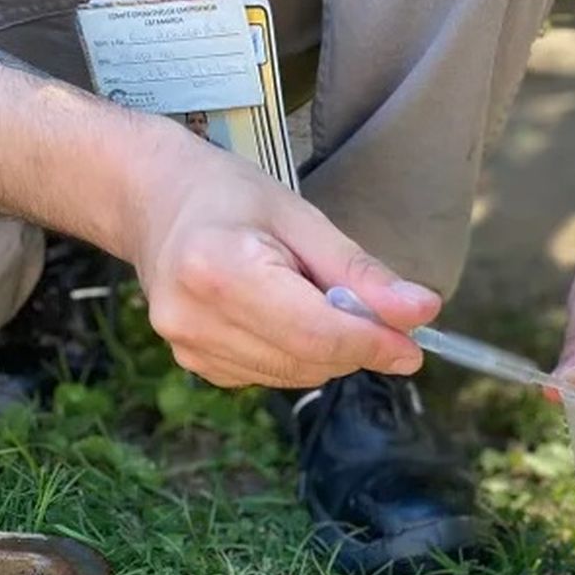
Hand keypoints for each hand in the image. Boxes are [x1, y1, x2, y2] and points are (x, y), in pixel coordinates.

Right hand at [127, 128, 438, 388]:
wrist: (153, 201)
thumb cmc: (229, 197)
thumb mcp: (302, 218)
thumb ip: (360, 273)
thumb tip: (420, 312)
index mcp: (220, 269)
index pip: (315, 331)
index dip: (371, 344)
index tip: (413, 348)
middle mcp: (195, 318)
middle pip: (308, 359)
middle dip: (354, 345)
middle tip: (370, 311)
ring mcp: (188, 347)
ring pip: (295, 375)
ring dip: (326, 351)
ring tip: (309, 297)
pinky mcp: (194, 364)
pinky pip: (271, 376)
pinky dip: (296, 355)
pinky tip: (281, 315)